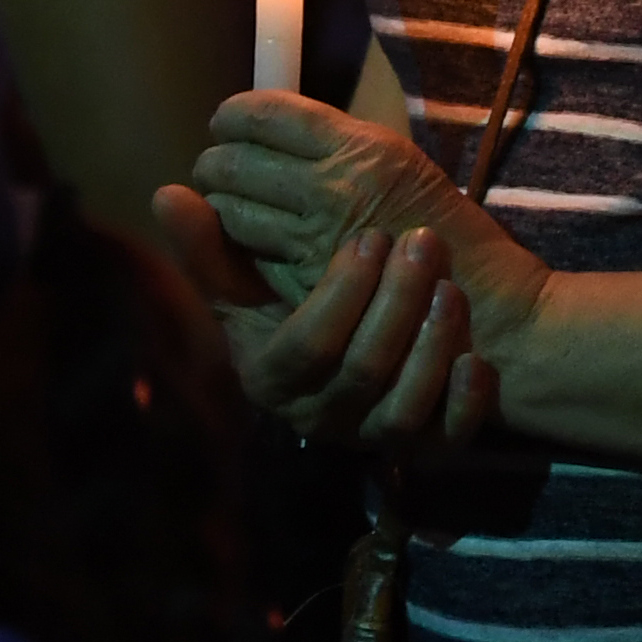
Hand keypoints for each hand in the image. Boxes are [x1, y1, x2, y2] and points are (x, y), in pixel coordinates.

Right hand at [156, 195, 502, 449]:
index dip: (341, 295)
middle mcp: (321, 417)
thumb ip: (213, 249)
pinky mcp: (426, 448)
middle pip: (361, 369)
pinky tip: (474, 361)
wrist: (373, 355)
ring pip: (404, 405)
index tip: (370, 238)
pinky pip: (447, 438)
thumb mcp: (252, 288)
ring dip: (430, 343)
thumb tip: (166, 193)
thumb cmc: (302, 312)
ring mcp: (374, 437)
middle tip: (421, 243)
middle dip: (395, 304)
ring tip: (449, 286)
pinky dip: (462, 401)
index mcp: (274, 378)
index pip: (306, 346)